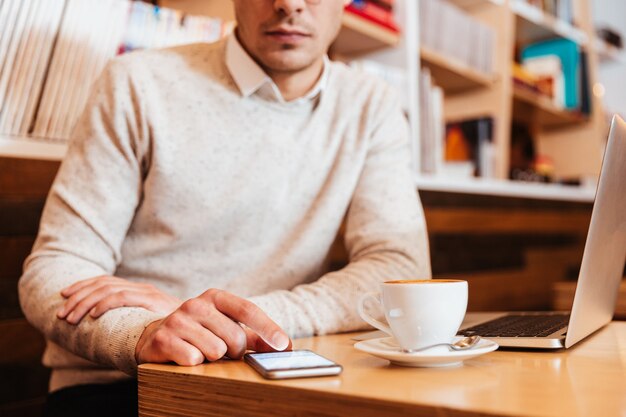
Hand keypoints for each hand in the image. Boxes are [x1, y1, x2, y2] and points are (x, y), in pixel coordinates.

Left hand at [57, 275, 181, 324]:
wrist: (199, 327)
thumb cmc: (172, 331)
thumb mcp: (148, 322)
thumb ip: (132, 318)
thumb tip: (104, 325)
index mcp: (138, 289)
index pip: (105, 281)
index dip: (82, 286)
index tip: (64, 296)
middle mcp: (141, 287)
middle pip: (103, 284)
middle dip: (78, 297)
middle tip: (62, 313)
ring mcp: (146, 292)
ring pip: (108, 289)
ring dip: (85, 303)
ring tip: (70, 318)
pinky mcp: (151, 299)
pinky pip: (123, 297)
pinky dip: (104, 304)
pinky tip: (92, 315)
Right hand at [135, 289, 290, 365]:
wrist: (155, 335)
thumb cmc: (200, 331)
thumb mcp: (226, 326)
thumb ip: (255, 335)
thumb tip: (284, 346)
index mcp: (215, 297)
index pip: (248, 310)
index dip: (268, 329)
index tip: (283, 346)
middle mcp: (196, 304)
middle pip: (235, 337)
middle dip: (234, 351)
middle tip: (223, 351)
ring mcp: (178, 320)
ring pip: (216, 351)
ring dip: (213, 358)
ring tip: (202, 350)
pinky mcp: (163, 339)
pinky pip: (194, 359)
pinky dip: (195, 363)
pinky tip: (186, 354)